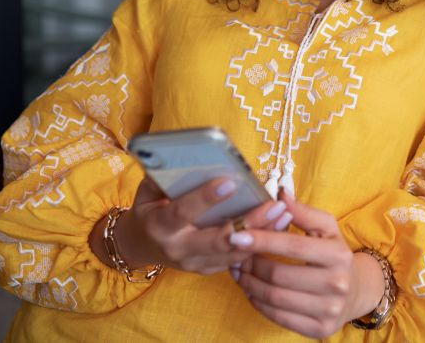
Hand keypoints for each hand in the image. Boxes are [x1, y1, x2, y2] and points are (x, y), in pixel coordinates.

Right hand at [92, 177, 289, 275]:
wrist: (141, 246)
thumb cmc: (149, 209)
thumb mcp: (147, 191)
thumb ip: (164, 176)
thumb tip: (188, 155)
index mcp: (159, 226)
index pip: (183, 212)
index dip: (205, 198)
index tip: (231, 181)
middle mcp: (178, 249)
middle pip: (218, 239)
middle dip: (248, 223)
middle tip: (274, 205)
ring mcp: (194, 263)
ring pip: (233, 252)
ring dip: (262, 234)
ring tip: (283, 213)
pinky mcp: (207, 269)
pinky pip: (236, 259)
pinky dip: (258, 243)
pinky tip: (278, 226)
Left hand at [231, 193, 384, 337]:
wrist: (358, 291)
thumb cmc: (335, 255)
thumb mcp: (326, 229)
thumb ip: (303, 211)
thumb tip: (280, 193)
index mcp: (338, 254)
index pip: (294, 246)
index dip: (263, 240)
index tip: (237, 235)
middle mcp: (337, 284)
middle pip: (279, 275)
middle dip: (251, 265)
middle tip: (235, 255)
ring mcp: (329, 309)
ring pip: (275, 298)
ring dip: (249, 284)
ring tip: (239, 272)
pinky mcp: (320, 329)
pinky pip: (278, 317)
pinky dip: (258, 303)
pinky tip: (252, 290)